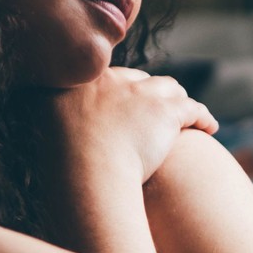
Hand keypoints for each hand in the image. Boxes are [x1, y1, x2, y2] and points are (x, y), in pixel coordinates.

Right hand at [36, 66, 217, 185]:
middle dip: (147, 93)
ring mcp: (139, 93)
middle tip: (154, 112)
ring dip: (175, 101)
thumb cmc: (60, 168)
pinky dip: (203, 117)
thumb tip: (44, 133)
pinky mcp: (166, 111)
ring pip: (168, 88)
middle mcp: (110, 81)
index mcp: (79, 84)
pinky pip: (192, 109)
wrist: (85, 174)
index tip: (119, 105)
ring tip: (184, 116)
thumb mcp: (43, 136)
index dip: (115, 91)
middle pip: (137, 78)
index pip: (105, 78)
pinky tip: (209, 128)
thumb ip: (50, 126)